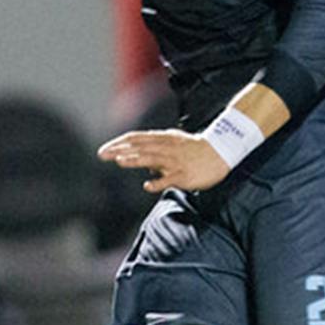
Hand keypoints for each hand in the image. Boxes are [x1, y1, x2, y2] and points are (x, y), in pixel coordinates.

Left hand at [99, 129, 230, 193]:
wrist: (222, 151)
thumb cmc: (196, 149)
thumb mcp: (174, 144)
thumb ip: (156, 152)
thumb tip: (143, 165)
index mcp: (164, 139)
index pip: (137, 138)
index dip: (119, 143)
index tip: (104, 149)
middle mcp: (167, 147)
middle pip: (140, 147)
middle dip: (120, 150)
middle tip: (102, 154)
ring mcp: (176, 160)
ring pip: (153, 158)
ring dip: (136, 160)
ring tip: (120, 161)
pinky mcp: (185, 174)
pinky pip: (170, 178)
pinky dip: (158, 182)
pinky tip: (147, 186)